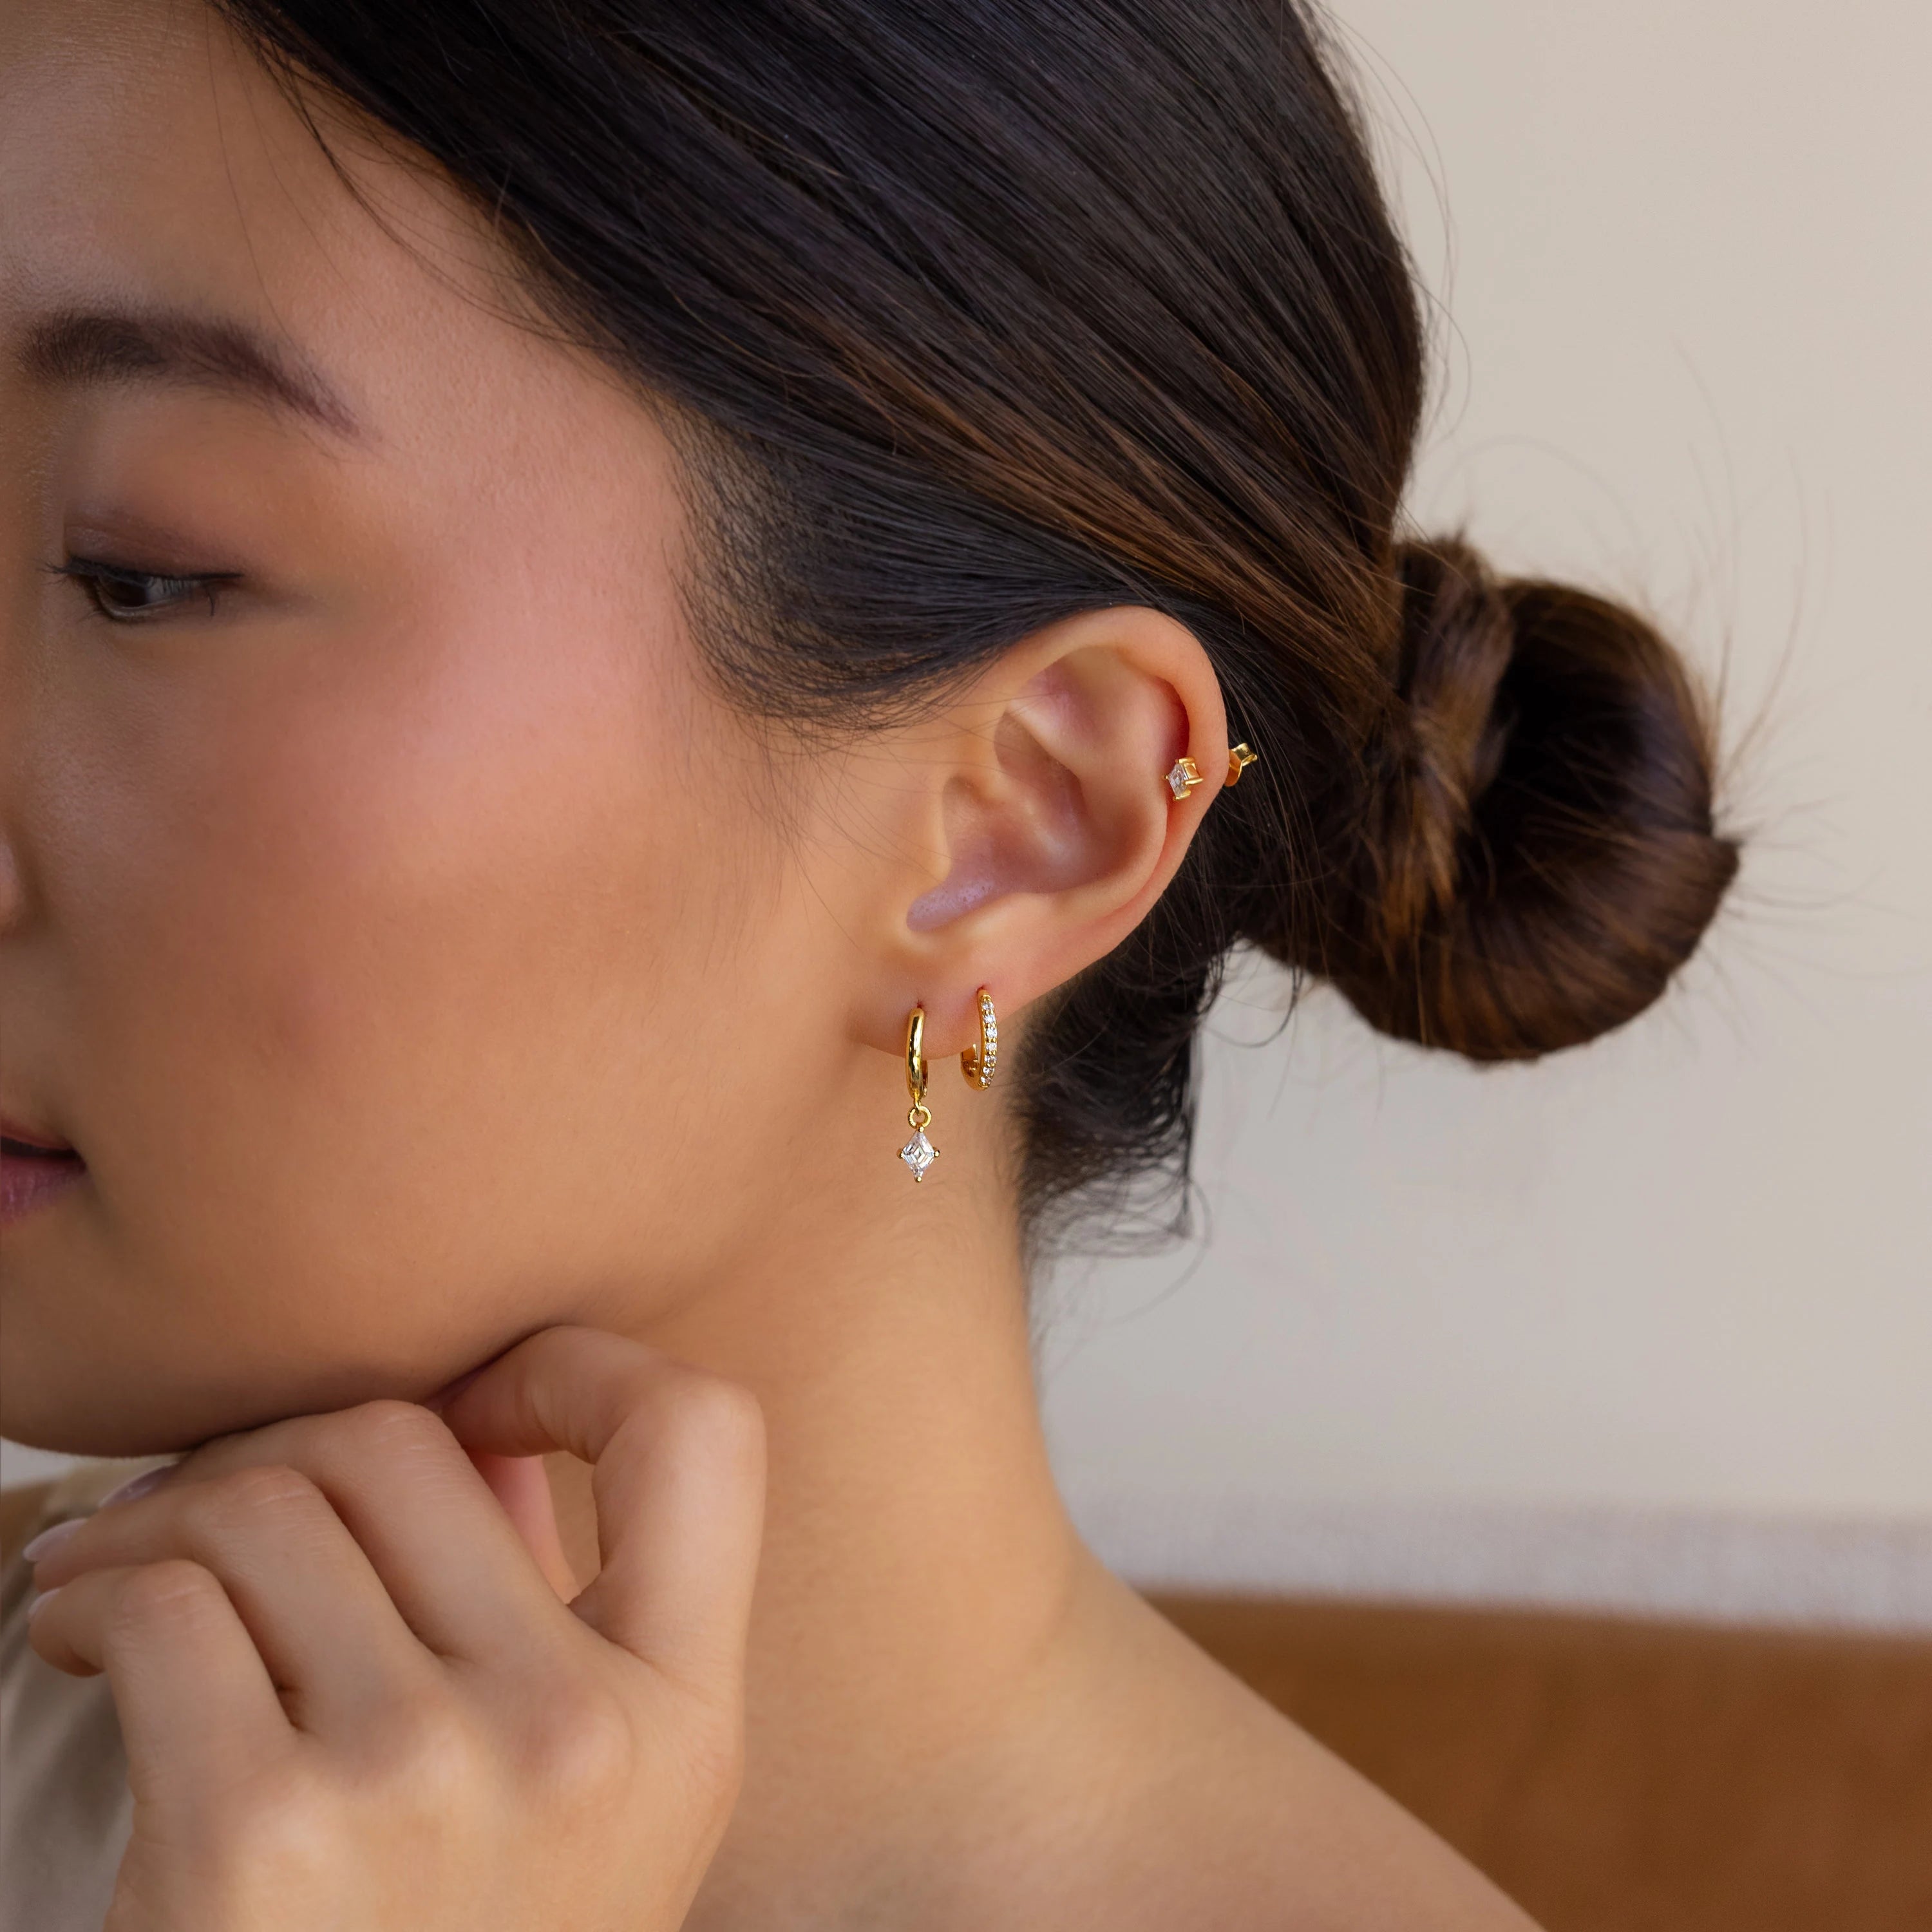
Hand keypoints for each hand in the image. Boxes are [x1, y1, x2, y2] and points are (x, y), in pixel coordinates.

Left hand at [27, 1327, 765, 1931]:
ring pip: (267, 1503)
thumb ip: (556, 1603)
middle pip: (410, 1444)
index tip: (483, 1402)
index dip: (584, 1366)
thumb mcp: (578, 1803)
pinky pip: (166, 1605)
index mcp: (680, 1721)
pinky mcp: (259, 1836)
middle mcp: (571, 1737)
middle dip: (291, 1444)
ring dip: (162, 1516)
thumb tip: (476, 1427)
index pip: (705, 1433)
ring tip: (120, 1568)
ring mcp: (423, 1779)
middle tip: (225, 1499)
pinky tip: (82, 1631)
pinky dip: (95, 1596)